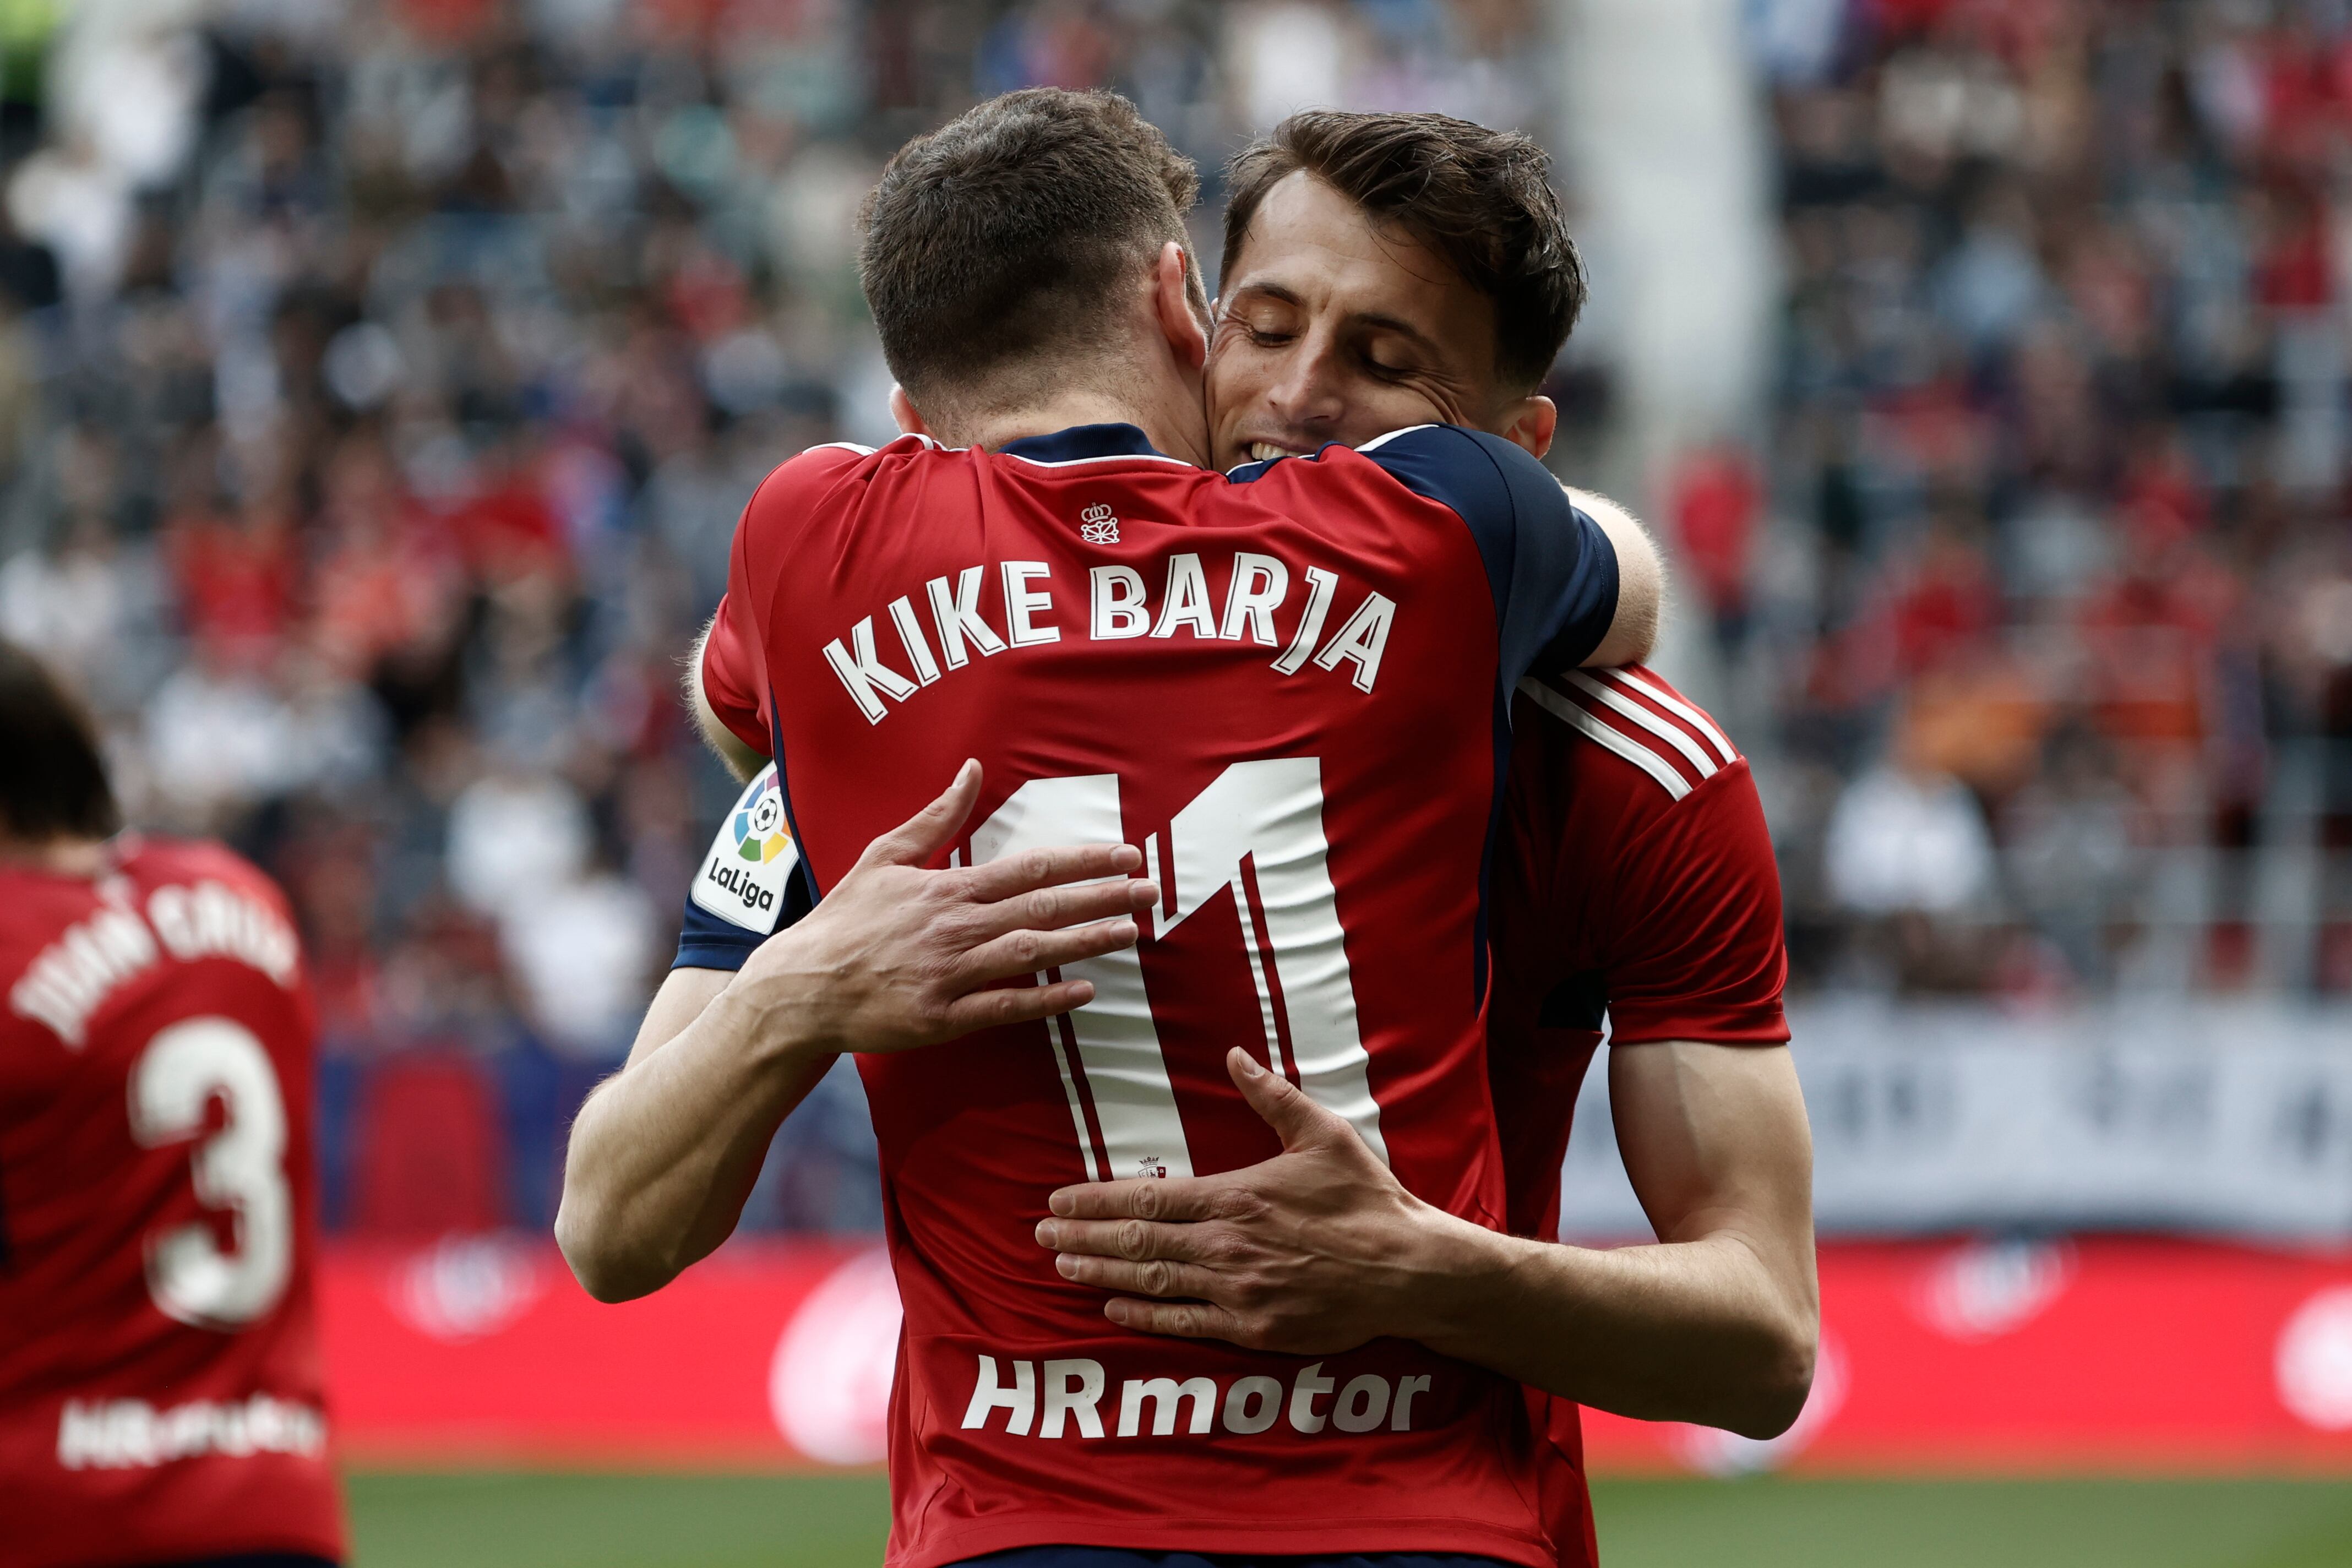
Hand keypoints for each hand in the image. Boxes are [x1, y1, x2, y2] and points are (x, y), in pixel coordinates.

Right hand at [736, 760, 1157, 1052]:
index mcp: (947, 889)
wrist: (800, 986)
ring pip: (1031, 955)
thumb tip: (971, 769)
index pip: (1030, 868)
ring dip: (1085, 943)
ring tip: (1131, 933)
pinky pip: (1004, 1007)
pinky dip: (1045, 1000)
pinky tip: (1083, 992)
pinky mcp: (942, 1018)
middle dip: (1102, 897)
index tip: (1126, 854)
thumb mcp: (884, 855)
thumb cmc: (844, 919)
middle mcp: (955, 928)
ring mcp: (950, 975)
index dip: (1083, 861)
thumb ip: (936, 816)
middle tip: (1150, 891)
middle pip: (1043, 908)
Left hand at [1035, 1047, 1489, 1353]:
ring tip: (1061, 1267)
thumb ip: (1271, 1095)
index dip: (1096, 1203)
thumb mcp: (1322, 1133)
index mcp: (1237, 1196)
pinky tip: (1112, 1309)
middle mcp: (1227, 1246)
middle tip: (1039, 1237)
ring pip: (1152, 1283)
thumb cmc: (1366, 1197)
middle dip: (1082, 1239)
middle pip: (1137, 1244)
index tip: (1058, 1201)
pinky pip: (1185, 1324)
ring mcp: (1238, 1292)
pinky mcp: (1254, 1330)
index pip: (1147, 1200)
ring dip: (1100, 1275)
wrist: (1409, 1269)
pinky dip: (1144, 1315)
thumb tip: (1233, 1055)